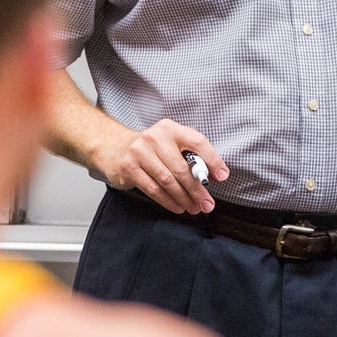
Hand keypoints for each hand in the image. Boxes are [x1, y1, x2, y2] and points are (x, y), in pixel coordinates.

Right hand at [96, 118, 226, 214]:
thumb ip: (192, 155)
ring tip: (193, 208)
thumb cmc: (150, 150)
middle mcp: (155, 137)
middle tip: (207, 204)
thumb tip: (217, 174)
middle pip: (182, 168)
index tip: (222, 177)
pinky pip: (153, 189)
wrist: (114, 148)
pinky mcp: (129, 167)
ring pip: (168, 181)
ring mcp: (140, 151)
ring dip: (184, 198)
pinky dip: (168, 201)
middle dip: (197, 190)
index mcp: (170, 129)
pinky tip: (177, 207)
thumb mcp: (170, 145)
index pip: (197, 142)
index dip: (213, 160)